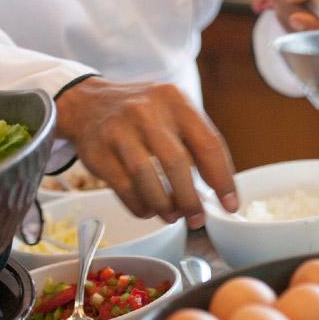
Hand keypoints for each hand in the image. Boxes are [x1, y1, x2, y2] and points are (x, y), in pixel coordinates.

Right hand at [55, 77, 237, 228]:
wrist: (88, 104)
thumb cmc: (142, 114)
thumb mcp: (173, 112)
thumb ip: (196, 143)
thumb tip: (220, 190)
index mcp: (175, 100)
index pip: (208, 143)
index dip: (222, 179)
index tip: (230, 204)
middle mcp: (146, 111)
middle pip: (177, 163)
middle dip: (190, 199)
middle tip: (198, 218)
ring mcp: (119, 130)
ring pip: (146, 177)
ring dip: (164, 205)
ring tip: (173, 216)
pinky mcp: (97, 151)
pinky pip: (123, 187)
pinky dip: (139, 205)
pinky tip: (149, 210)